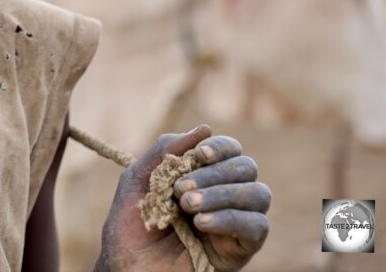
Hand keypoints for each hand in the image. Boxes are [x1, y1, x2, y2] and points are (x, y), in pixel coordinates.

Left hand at [96, 125, 270, 271]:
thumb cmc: (131, 224)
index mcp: (204, 175)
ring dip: (222, 194)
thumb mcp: (139, 178)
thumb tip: (205, 128)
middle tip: (181, 190)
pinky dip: (230, 219)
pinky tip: (202, 223)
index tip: (197, 155)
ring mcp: (236, 222)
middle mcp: (225, 195)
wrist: (127, 265)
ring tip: (188, 206)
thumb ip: (166, 150)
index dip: (219, 147)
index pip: (231, 150)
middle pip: (246, 167)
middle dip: (214, 173)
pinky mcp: (241, 249)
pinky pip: (257, 226)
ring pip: (258, 194)